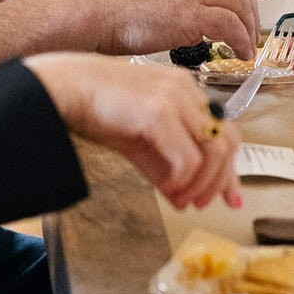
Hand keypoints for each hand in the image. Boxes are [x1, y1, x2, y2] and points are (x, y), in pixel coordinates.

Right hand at [30, 53, 242, 210]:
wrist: (64, 88)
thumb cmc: (95, 107)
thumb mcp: (138, 139)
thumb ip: (164, 165)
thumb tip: (182, 197)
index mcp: (184, 88)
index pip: (223, 129)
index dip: (229, 167)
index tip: (229, 197)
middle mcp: (185, 89)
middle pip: (226, 140)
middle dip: (220, 180)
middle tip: (203, 204)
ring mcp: (174, 98)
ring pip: (214, 151)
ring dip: (202, 184)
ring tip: (183, 201)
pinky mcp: (159, 112)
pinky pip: (187, 159)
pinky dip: (183, 181)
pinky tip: (168, 191)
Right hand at [63, 0, 259, 58]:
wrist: (91, 11)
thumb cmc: (109, 9)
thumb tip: (182, 20)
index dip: (241, 0)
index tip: (241, 21)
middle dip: (251, 14)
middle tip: (250, 36)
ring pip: (240, 5)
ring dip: (249, 31)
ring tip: (246, 51)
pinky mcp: (190, 14)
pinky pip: (231, 26)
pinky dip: (241, 41)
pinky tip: (238, 54)